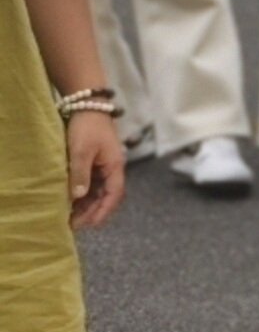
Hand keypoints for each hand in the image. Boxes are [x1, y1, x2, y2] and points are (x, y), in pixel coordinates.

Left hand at [63, 110, 122, 227]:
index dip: (103, 212)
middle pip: (107, 197)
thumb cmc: (87, 128)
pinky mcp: (95, 162)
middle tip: (74, 225)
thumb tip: (78, 197)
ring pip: (98, 192)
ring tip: (71, 216)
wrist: (88, 106)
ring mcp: (104, 166)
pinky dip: (83, 195)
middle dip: (92, 212)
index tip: (89, 225)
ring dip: (87, 205)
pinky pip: (92, 184)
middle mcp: (112, 169)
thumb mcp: (81, 151)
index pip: (114, 195)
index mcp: (115, 167)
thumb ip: (80, 174)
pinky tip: (72, 201)